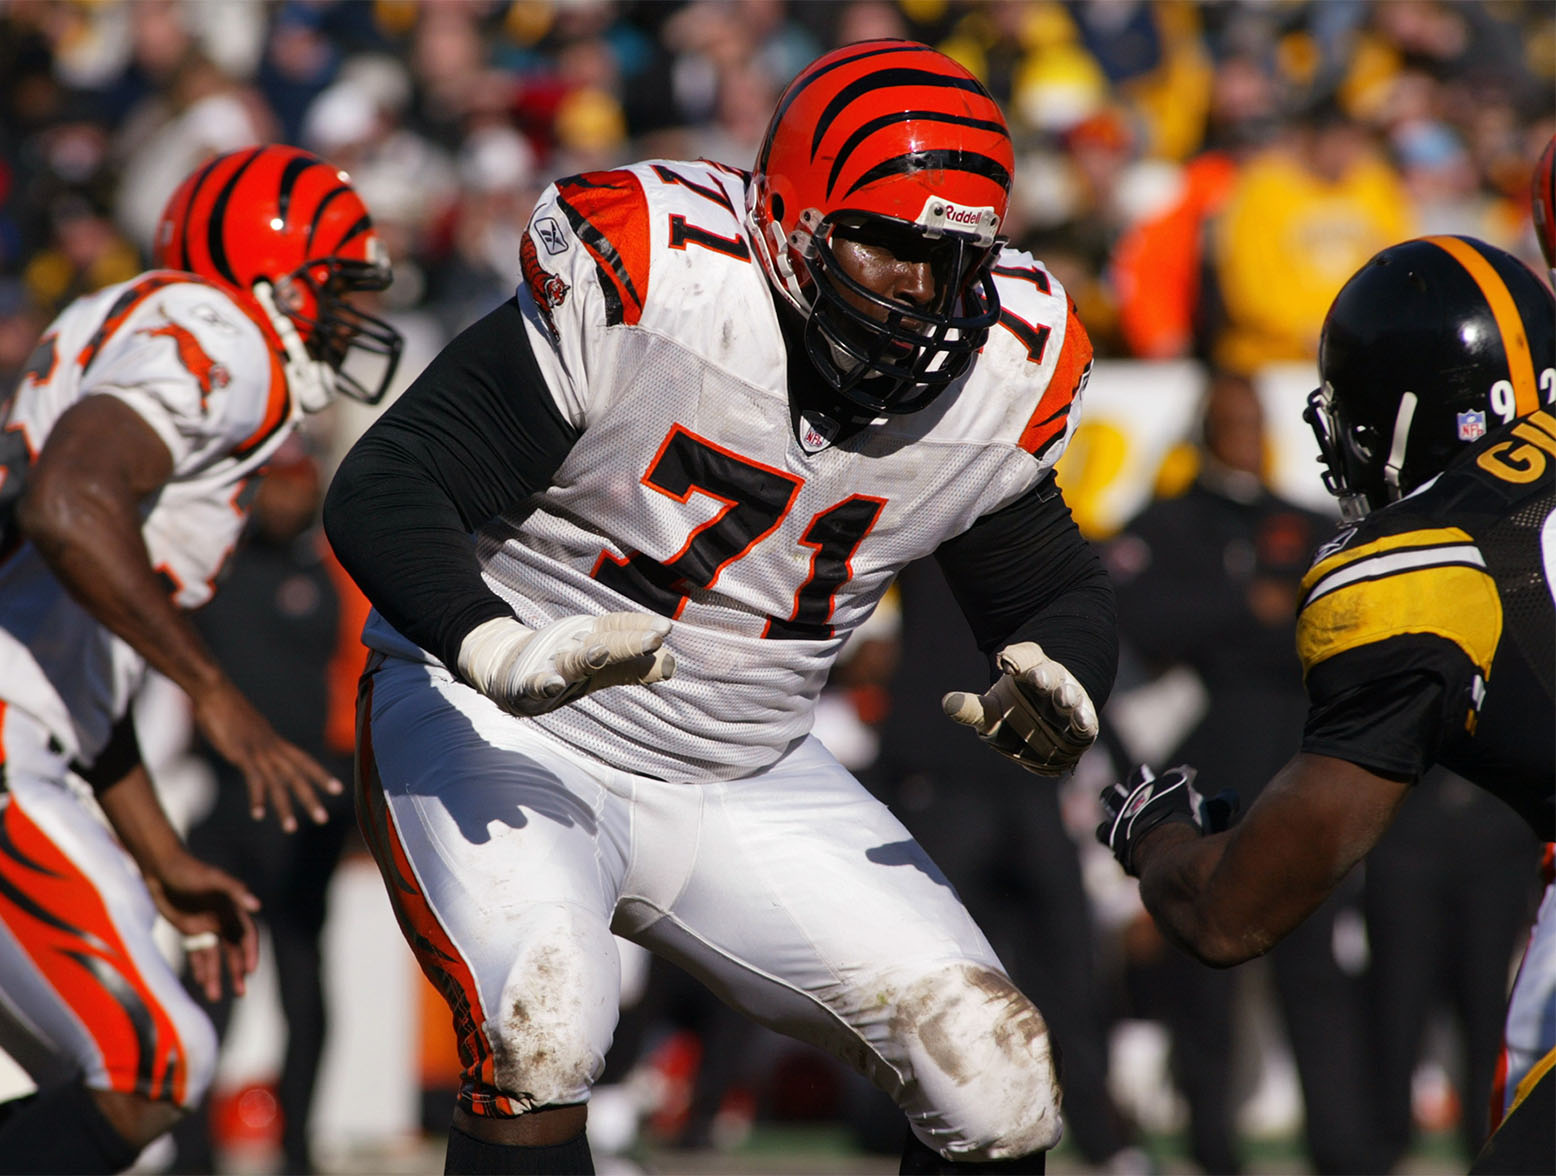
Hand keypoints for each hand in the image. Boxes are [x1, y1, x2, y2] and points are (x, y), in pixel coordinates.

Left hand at [143, 849, 260, 1001]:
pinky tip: (200, 983)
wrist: (161, 868)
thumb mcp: (213, 879)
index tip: (249, 971)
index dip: (250, 952)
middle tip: (240, 992)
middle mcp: (222, 919)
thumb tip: (258, 906)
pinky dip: (199, 968)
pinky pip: (196, 953)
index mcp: (232, 907)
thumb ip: (235, 891)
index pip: (247, 934)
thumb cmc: (190, 870)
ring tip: (215, 996)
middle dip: (237, 970)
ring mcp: (205, 926)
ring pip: (213, 956)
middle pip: (233, 950)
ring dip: (216, 975)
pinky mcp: (188, 930)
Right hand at [191, 682, 342, 831]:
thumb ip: (253, 742)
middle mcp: (272, 747)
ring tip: (291, 829)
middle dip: (311, 798)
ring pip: (278, 783)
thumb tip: (252, 750)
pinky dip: (257, 797)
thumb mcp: (246, 728)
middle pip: (297, 776)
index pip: (305, 760)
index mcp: (275, 741)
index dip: (321, 775)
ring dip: (285, 807)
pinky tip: (258, 814)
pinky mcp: (241, 753)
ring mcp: (258, 750)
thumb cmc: (227, 708)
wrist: (215, 691)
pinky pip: (253, 779)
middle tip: (323, 819)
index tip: (338, 789)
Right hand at [458, 613, 674, 716]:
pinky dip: (543, 683)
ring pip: (573, 661)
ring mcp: (551, 665)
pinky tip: (553, 685)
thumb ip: (635, 667)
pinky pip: (535, 684)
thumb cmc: (565, 665)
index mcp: (593, 640)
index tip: (665, 628)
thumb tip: (673, 666)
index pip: (619, 628)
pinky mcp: (527, 684)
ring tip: (602, 652)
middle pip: (605, 642)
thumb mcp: (600, 666)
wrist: (508, 669)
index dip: (640, 627)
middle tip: (655, 637)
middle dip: (628, 642)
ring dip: (588, 657)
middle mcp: (575, 647)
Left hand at [941, 642, 1098, 775]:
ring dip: (1067, 697)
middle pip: (1049, 678)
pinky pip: (1085, 724)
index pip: (1024, 662)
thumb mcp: (992, 708)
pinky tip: (1083, 723)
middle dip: (1044, 677)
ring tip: (1063, 697)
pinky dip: (1085, 722)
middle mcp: (1051, 685)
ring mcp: (1069, 704)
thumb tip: (948, 704)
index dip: (1016, 661)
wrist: (1048, 725)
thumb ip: (973, 707)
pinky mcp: (1082, 725)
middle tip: (1037, 676)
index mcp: (1029, 673)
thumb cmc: (1017, 711)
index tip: (1006, 662)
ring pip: (1069, 697)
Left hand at [1097, 763, 1240, 875]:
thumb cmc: (1195, 832)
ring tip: (1113, 795)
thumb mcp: (1215, 815)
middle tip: (1141, 775)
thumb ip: (1223, 803)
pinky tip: (1108, 832)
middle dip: (1141, 776)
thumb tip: (1230, 795)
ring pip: (1111, 796)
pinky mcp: (1111, 832)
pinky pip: (1103, 830)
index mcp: (1170, 783)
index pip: (1178, 774)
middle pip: (1138, 775)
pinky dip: (1107, 831)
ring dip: (1114, 797)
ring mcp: (1124, 810)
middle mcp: (1143, 792)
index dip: (1183, 776)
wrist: (1167, 850)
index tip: (1188, 775)